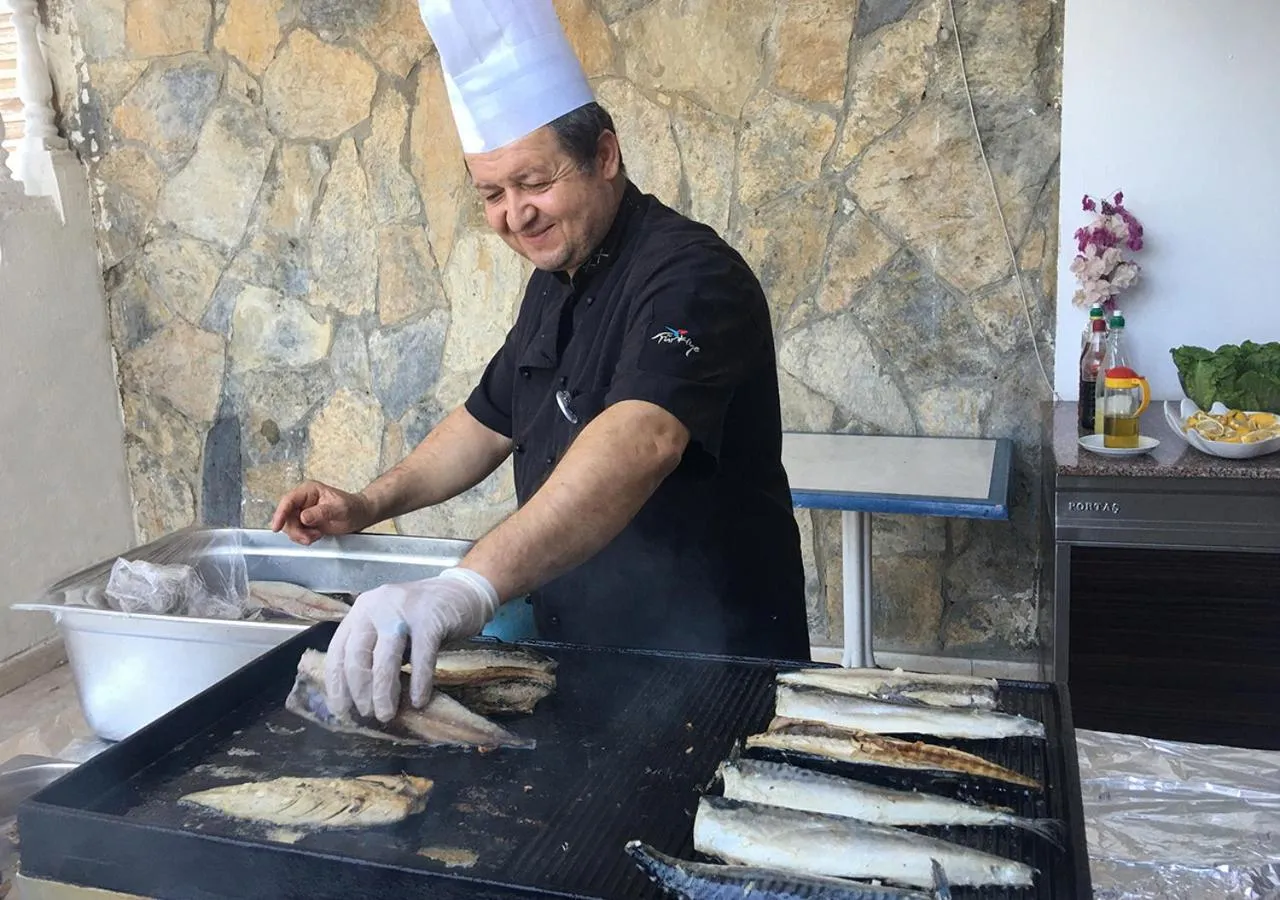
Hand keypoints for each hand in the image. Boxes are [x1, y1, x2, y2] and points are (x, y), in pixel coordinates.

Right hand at [270, 480, 374, 544]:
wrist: (360, 515)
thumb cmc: (353, 507)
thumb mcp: (340, 509)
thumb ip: (321, 512)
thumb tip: (303, 517)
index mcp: (309, 490)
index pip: (289, 501)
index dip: (280, 513)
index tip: (277, 526)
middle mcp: (303, 500)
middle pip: (286, 517)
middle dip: (296, 530)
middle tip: (310, 537)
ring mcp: (303, 512)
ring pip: (290, 527)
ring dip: (301, 535)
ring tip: (317, 535)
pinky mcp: (305, 523)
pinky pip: (297, 532)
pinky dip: (304, 538)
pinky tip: (317, 536)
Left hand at [324, 568, 498, 721]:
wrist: (465, 591)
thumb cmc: (425, 617)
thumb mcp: (390, 626)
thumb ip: (375, 650)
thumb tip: (363, 695)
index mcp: (362, 610)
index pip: (338, 650)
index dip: (337, 685)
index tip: (341, 711)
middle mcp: (377, 606)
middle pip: (357, 655)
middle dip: (360, 691)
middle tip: (367, 714)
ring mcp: (403, 611)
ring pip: (384, 659)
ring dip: (383, 692)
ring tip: (386, 714)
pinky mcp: (430, 619)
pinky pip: (421, 658)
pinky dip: (419, 683)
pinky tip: (419, 701)